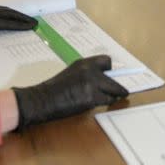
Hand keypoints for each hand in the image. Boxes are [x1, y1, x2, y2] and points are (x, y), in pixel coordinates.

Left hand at [0, 0, 37, 45]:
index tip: (30, 26)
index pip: (5, 23)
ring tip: (26, 18)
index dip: (18, 25)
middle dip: (22, 18)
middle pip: (9, 15)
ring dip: (17, 14)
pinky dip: (8, 11)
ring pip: (5, 10)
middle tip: (35, 22)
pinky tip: (9, 13)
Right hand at [13, 55, 127, 129]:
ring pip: (113, 91)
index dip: (110, 70)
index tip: (112, 76)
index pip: (106, 60)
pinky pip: (106, 101)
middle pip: (114, 78)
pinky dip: (105, 103)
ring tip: (109, 99)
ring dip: (112, 96)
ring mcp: (92, 83)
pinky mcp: (92, 97)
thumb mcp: (71, 73)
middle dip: (118, 86)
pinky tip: (98, 104)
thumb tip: (103, 80)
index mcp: (83, 63)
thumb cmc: (54, 89)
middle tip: (121, 92)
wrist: (42, 99)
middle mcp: (89, 70)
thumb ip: (86, 74)